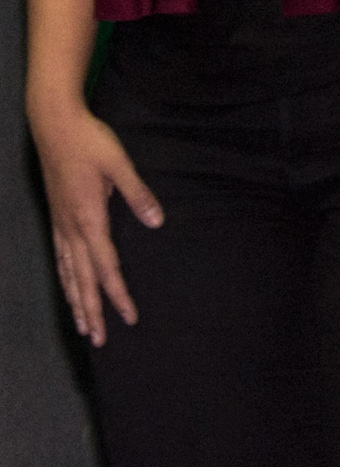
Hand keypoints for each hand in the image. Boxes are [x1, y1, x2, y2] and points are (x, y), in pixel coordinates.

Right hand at [30, 104, 161, 346]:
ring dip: (76, 301)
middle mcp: (71, 228)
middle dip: (92, 311)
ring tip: (82, 326)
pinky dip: (65, 279)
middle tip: (99, 340)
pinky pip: (60, 258)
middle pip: (82, 280)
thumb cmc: (90, 142)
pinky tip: (68, 288)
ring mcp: (60, 224)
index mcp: (89, 219)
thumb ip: (138, 194)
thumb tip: (157, 222)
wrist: (54, 126)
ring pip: (68, 273)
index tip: (128, 317)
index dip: (117, 294)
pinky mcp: (56, 218)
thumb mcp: (120, 164)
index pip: (106, 267)